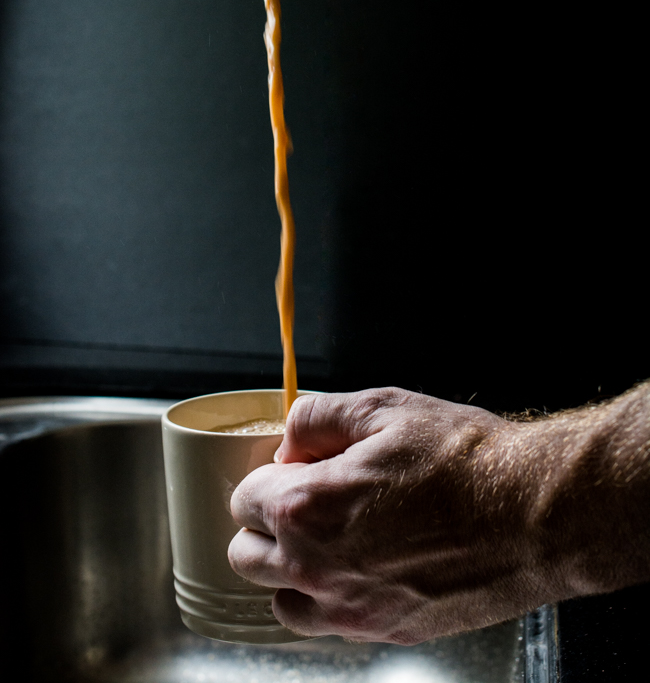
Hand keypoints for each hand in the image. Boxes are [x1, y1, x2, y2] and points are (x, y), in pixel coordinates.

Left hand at [228, 385, 649, 642]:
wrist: (532, 515)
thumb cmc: (466, 460)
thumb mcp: (384, 408)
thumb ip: (317, 418)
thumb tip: (291, 438)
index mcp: (307, 506)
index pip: (243, 498)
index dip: (269, 474)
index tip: (295, 467)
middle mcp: (317, 566)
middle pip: (245, 554)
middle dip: (267, 523)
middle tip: (306, 499)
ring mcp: (348, 607)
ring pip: (279, 597)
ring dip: (290, 567)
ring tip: (330, 536)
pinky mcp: (382, 630)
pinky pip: (324, 623)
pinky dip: (327, 597)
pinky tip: (361, 565)